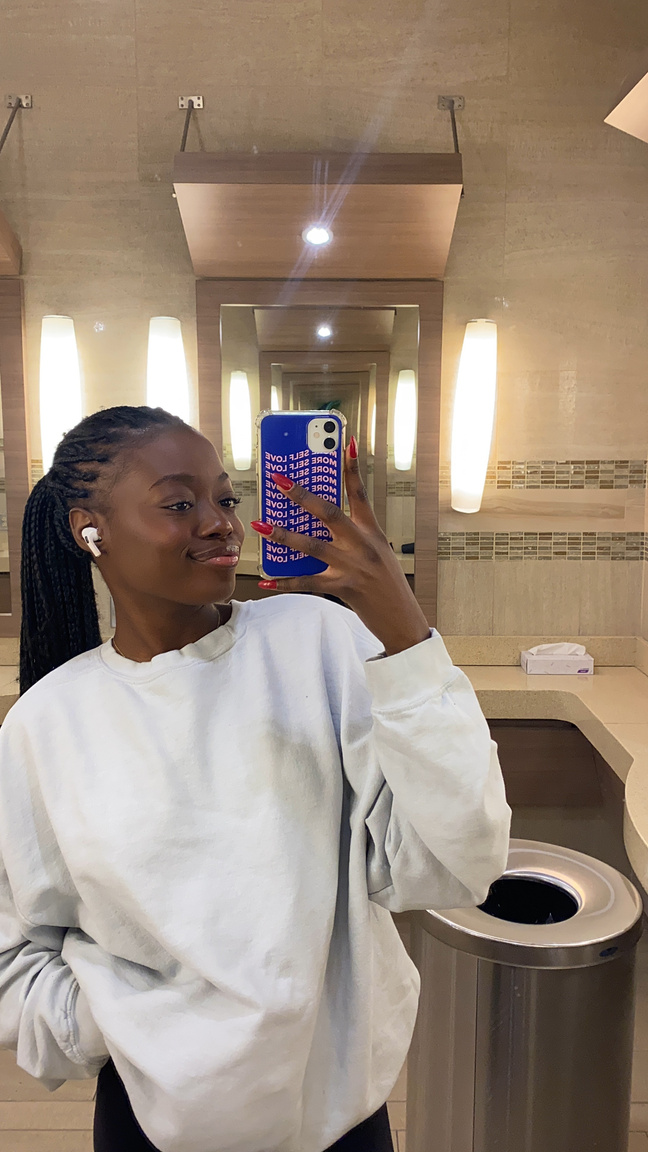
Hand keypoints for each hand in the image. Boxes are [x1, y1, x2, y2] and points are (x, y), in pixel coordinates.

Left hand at [251, 436, 430, 655]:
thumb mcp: (377, 554)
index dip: (352, 468)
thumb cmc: (387, 586)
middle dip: (301, 495)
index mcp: (372, 532)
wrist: (403, 619)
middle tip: (278, 480)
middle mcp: (362, 544)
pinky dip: (285, 583)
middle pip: (328, 512)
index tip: (347, 442)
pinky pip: (307, 583)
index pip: (360, 494)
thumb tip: (320, 526)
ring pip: (311, 545)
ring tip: (260, 525)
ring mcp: (353, 565)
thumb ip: (354, 538)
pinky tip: (266, 582)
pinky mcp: (343, 587)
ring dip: (282, 535)